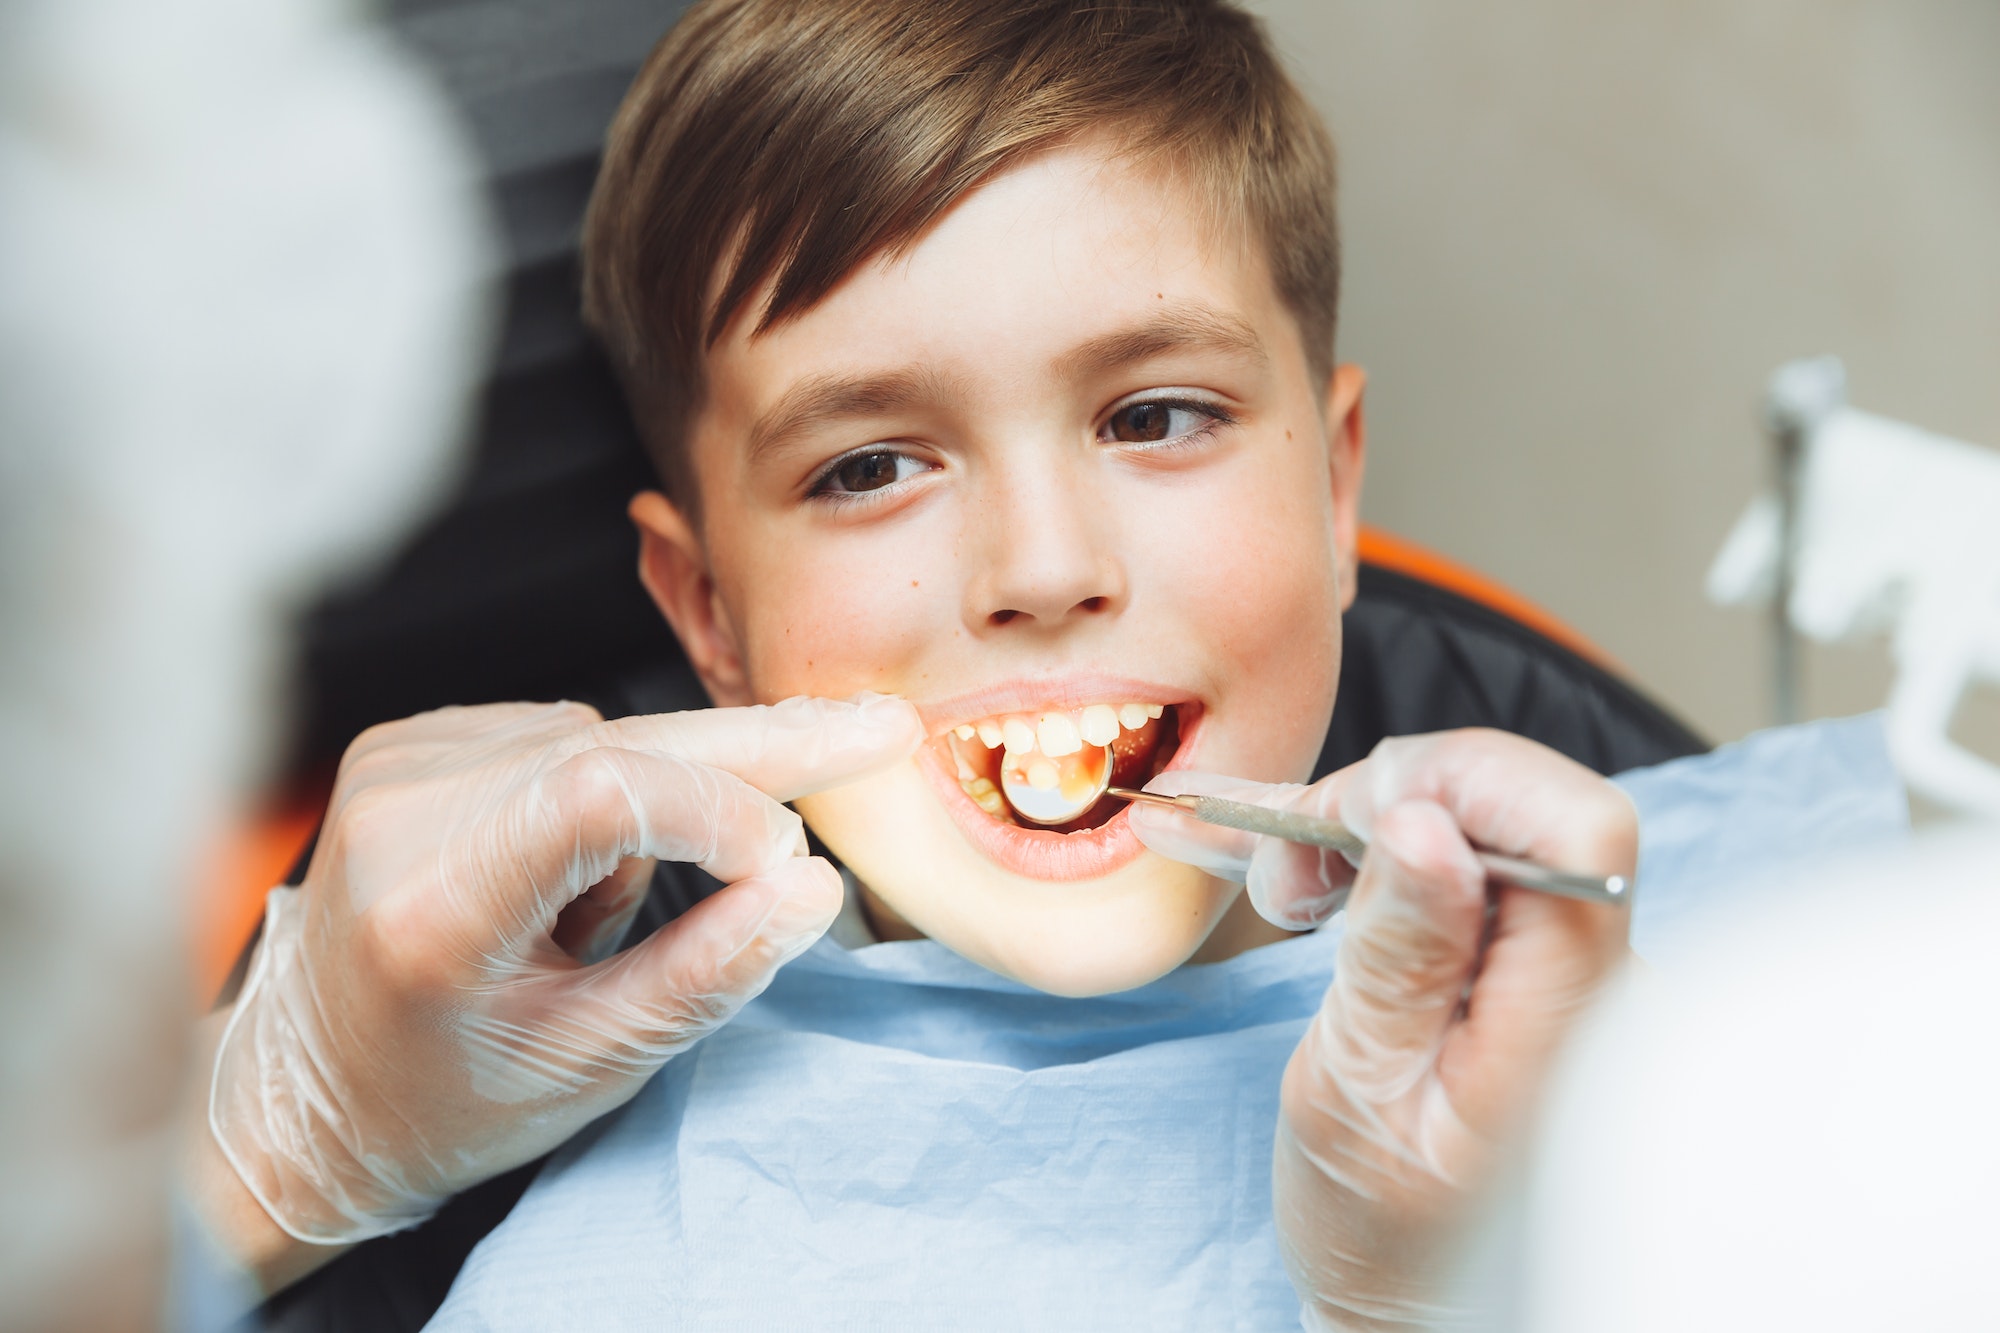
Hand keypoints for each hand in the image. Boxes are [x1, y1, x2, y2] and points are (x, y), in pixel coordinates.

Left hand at [193, 694, 919, 1278]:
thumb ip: (704, 974)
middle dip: (755, 750)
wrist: (306, 1089)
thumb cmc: (443, 1095)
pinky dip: (604, 792)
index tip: (789, 863)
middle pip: (616, 742)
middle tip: (873, 732)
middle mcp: (403, 807)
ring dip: (655, 805)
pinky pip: (563, 737)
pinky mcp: (408, 743)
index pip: (601, 791)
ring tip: (602, 916)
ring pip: (605, 738)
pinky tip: (570, 870)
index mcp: (432, 900)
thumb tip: (810, 888)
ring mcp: (399, 762)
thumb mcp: (586, 1062)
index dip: (720, 810)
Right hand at [1129, 730, 1633, 1328]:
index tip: (1349, 820)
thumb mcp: (1355, 1095)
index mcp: (1571, 1018)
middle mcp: (1604, 981)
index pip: (1575, 824)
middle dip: (1393, 799)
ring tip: (1290, 890)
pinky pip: (1478, 867)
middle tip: (1289, 870)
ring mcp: (1579, 973)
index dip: (1462, 783)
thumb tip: (1425, 821)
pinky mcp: (1542, 967)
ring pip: (1492, 822)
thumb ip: (1397, 954)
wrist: (1422, 1308)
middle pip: (1527, 804)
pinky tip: (1315, 880)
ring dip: (1375, 828)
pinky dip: (1388, 858)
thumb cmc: (1386, 1231)